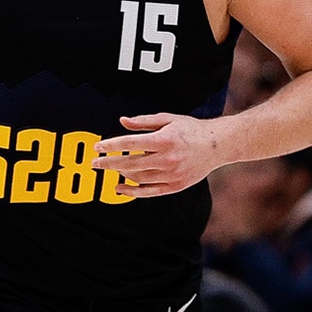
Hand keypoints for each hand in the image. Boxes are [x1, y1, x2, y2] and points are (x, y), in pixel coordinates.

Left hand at [92, 114, 221, 197]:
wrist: (217, 145)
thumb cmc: (191, 129)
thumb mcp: (168, 119)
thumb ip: (144, 122)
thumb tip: (122, 121)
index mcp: (164, 140)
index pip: (130, 143)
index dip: (111, 146)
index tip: (98, 147)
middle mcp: (167, 159)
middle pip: (130, 163)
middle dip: (109, 163)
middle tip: (94, 163)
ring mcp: (171, 175)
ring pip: (137, 178)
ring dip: (120, 174)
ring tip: (110, 169)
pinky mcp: (175, 186)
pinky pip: (149, 192)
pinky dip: (132, 191)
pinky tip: (120, 188)